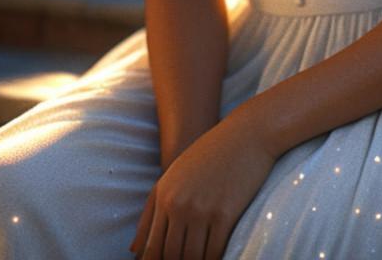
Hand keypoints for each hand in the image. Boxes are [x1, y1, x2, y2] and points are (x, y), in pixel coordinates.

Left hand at [131, 112, 277, 259]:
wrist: (247, 134)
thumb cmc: (211, 153)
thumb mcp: (175, 174)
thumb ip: (153, 209)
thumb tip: (134, 250)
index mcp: (163, 195)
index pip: (149, 247)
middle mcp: (178, 204)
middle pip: (169, 255)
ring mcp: (201, 210)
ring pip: (191, 258)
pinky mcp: (225, 214)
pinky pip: (214, 252)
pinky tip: (217, 259)